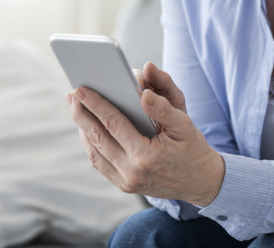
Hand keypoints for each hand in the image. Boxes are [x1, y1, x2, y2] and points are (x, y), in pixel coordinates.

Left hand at [66, 62, 223, 205]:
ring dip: (82, 129)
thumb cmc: (193, 148)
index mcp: (146, 155)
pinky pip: (100, 163)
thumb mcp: (184, 124)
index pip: (113, 123)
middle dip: (81, 114)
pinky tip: (88, 128)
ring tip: (76, 108)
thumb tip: (143, 93)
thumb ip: (163, 107)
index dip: (95, 104)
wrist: (202, 182)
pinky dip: (91, 144)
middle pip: (97, 138)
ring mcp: (127, 182)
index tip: (80, 88)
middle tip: (70, 95)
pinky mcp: (125, 186)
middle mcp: (132, 172)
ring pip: (94, 152)